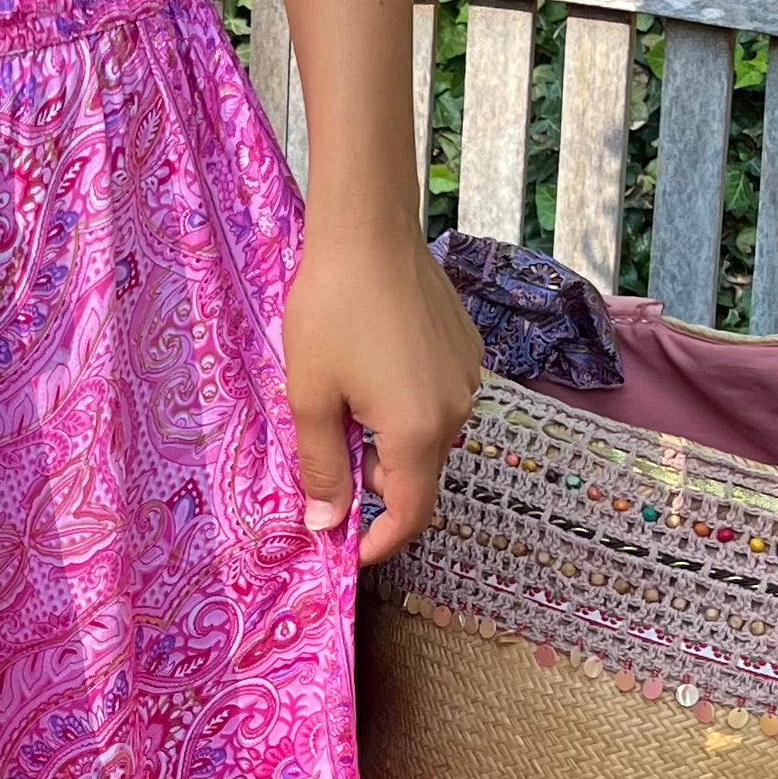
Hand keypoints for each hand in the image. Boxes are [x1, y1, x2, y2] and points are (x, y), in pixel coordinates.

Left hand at [283, 202, 483, 569]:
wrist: (369, 231)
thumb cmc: (331, 312)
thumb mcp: (310, 396)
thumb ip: (321, 468)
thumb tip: (326, 525)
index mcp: (418, 432)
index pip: (410, 514)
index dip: (379, 541)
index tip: (346, 547)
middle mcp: (457, 411)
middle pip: (419, 475)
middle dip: (375, 480)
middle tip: (327, 449)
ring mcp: (468, 378)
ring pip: (428, 435)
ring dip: (388, 440)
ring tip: (344, 399)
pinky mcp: (467, 349)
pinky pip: (438, 398)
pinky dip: (406, 405)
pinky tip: (373, 366)